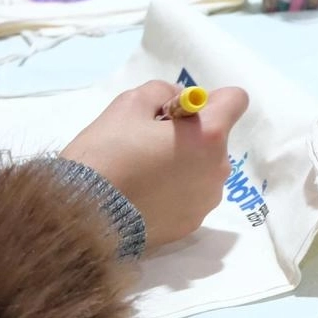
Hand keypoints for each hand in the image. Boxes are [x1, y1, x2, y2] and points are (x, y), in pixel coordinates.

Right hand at [61, 80, 248, 248]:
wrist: (82, 217)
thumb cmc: (107, 154)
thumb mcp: (129, 103)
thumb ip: (163, 92)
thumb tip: (178, 101)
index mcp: (209, 136)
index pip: (235, 100)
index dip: (210, 99)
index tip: (180, 110)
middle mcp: (218, 170)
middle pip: (216, 137)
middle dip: (190, 133)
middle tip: (150, 141)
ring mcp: (206, 201)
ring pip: (204, 168)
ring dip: (185, 163)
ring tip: (143, 171)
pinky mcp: (190, 225)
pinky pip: (191, 195)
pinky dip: (175, 190)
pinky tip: (143, 194)